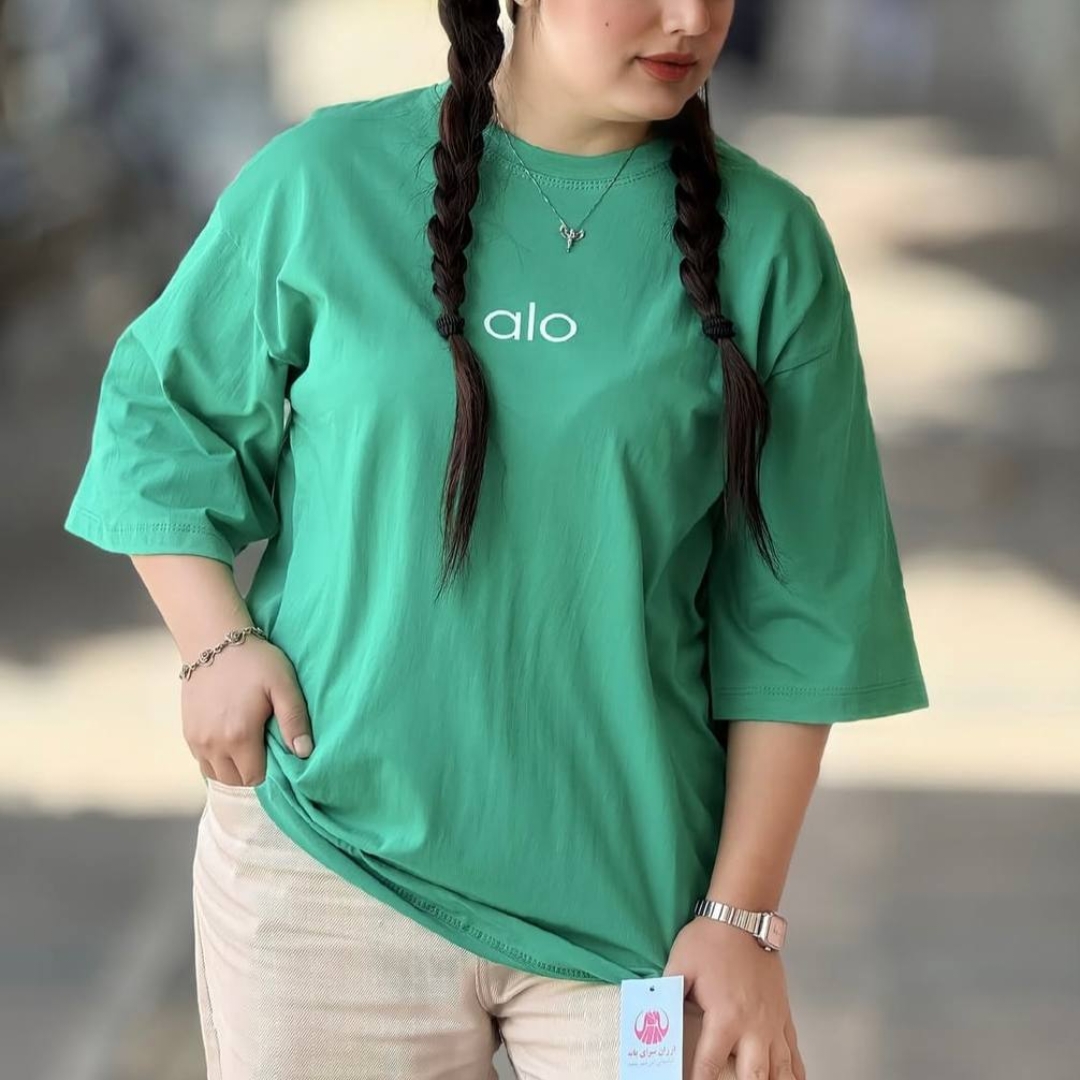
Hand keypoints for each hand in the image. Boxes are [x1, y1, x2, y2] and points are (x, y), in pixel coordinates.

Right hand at [182, 636, 312, 785]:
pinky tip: (231, 739)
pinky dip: (217, 758)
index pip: (255, 778)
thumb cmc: (254, 660)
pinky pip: (202, 760)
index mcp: (239, 736)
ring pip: (215, 774)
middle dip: (252, 772)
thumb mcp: (283, 684)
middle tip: (266, 749)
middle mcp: (213, 744)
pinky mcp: (187, 731)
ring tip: (249, 746)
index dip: (270, 771)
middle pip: (235, 780)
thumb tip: (304, 753)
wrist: (213, 639)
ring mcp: (196, 739)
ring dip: (233, 768)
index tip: (278, 753)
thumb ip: (294, 720)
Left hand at [663, 916, 805, 1079]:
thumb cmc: (710, 940)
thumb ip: (668, 994)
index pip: (710, 1064)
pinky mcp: (784, 1014)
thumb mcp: (680, 965)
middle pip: (754, 1076)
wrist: (743, 916)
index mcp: (726, 1017)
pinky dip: (795, 1071)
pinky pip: (795, 1051)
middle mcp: (754, 1026)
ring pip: (780, 1070)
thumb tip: (652, 1016)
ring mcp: (773, 1022)